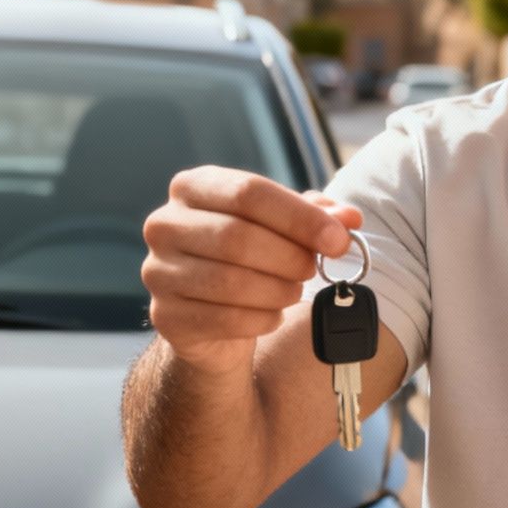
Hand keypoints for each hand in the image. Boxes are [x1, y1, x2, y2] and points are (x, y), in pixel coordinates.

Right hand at [142, 167, 362, 372]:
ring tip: (292, 291)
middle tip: (312, 270)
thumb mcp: (283, 229)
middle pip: (238, 237)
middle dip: (289, 257)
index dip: (299, 217)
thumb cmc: (251, 260)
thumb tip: (349, 219)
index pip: (249, 192)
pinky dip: (262, 319)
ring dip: (278, 290)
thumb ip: (316, 218)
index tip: (338, 239)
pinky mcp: (165, 316)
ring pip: (231, 282)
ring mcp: (158, 271)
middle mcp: (164, 224)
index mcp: (193, 187)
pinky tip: (272, 315)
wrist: (212, 320)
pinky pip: (224, 319)